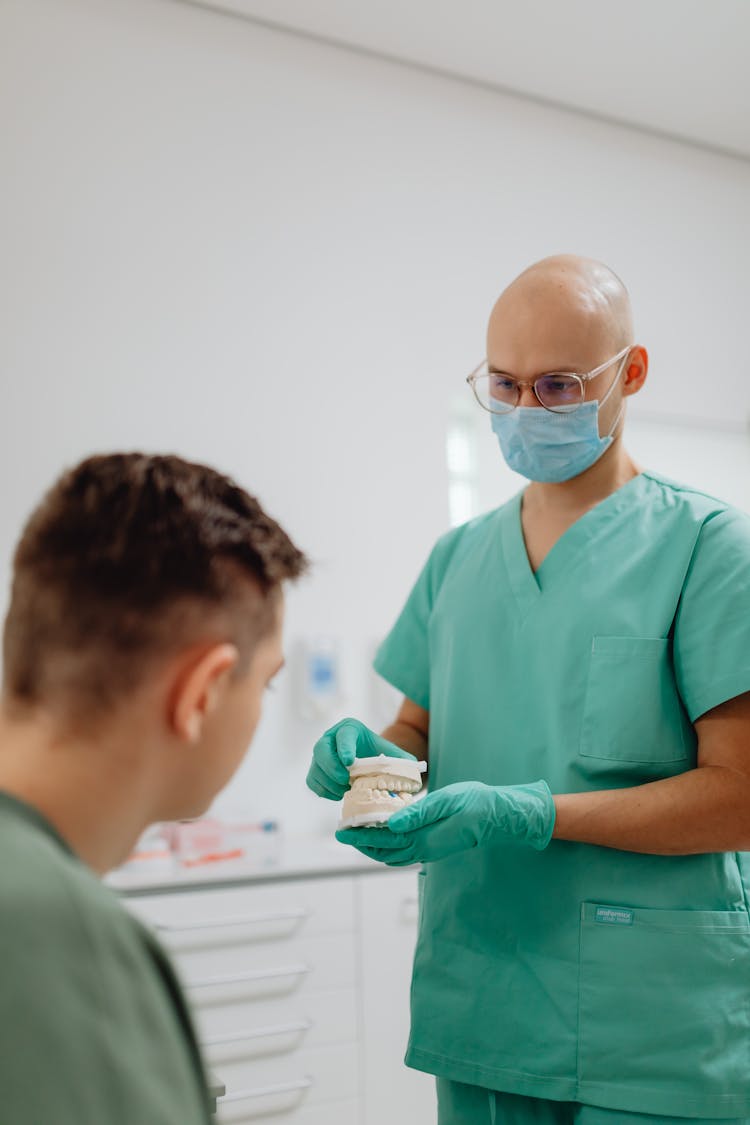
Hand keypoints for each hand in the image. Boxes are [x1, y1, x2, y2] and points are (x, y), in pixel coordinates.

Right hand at [306, 717, 417, 801]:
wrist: (371, 762)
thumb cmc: (383, 756)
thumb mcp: (395, 755)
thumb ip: (405, 761)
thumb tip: (415, 770)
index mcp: (350, 729)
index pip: (343, 735)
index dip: (344, 748)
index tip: (350, 762)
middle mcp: (331, 738)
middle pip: (321, 750)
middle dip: (332, 768)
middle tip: (346, 782)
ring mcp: (320, 755)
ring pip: (316, 769)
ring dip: (329, 783)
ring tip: (347, 790)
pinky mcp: (316, 770)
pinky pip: (313, 782)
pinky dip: (325, 791)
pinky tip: (340, 794)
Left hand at [335, 780, 554, 863]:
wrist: (501, 817)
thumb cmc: (478, 804)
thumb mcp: (449, 802)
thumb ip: (420, 813)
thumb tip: (391, 822)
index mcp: (424, 837)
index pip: (384, 838)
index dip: (360, 835)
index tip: (341, 829)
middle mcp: (423, 849)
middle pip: (383, 851)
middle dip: (361, 843)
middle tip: (341, 831)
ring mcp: (429, 850)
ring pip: (392, 855)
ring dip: (372, 846)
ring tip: (357, 833)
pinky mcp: (434, 847)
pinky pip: (403, 852)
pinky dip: (387, 846)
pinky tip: (383, 834)